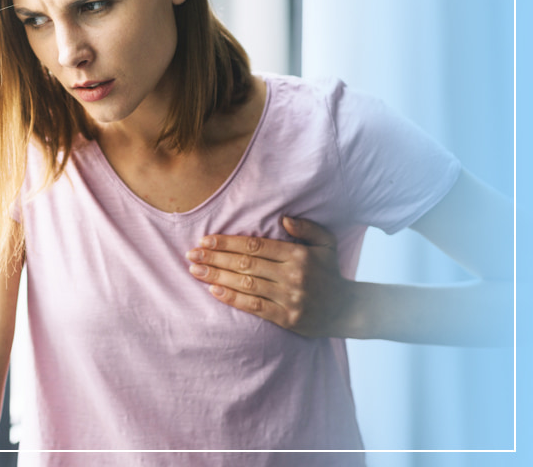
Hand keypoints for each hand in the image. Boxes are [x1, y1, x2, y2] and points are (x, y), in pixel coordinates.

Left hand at [186, 217, 357, 337]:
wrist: (347, 310)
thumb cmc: (329, 272)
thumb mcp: (326, 244)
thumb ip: (306, 228)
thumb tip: (282, 219)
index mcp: (298, 255)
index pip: (255, 246)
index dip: (227, 242)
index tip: (205, 241)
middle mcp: (293, 275)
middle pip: (246, 264)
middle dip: (215, 258)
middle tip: (191, 255)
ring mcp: (289, 298)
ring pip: (246, 285)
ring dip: (217, 277)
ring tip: (195, 271)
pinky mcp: (287, 319)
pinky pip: (254, 306)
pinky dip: (232, 298)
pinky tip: (214, 290)